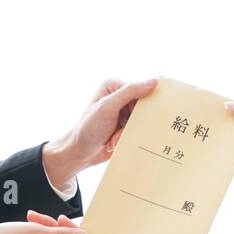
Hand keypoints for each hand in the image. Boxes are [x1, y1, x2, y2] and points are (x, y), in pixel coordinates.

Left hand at [43, 78, 159, 187]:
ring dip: (127, 133)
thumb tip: (154, 81)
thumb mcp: (108, 107)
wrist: (80, 152)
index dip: (141, 105)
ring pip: (141, 121)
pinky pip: (137, 131)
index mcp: (114, 86)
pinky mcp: (125, 126)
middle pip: (142, 107)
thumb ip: (130, 92)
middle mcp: (119, 96)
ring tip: (113, 138)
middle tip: (120, 129)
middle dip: (132, 123)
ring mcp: (123, 112)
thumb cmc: (89, 128)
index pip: (140, 90)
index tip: (133, 117)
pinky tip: (113, 142)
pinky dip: (126, 138)